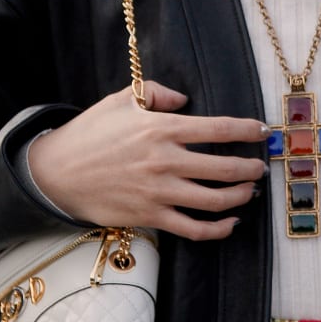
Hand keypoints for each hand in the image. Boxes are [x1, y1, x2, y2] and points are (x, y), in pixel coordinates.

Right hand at [27, 82, 267, 240]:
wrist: (56, 173)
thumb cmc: (90, 134)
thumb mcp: (120, 100)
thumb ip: (156, 92)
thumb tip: (185, 100)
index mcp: (161, 128)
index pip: (219, 129)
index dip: (248, 130)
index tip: (264, 131)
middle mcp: (165, 161)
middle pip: (225, 168)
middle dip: (251, 168)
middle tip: (261, 166)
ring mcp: (159, 192)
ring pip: (216, 200)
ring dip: (241, 196)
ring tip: (250, 191)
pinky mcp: (151, 216)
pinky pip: (194, 229)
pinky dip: (218, 229)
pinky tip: (230, 223)